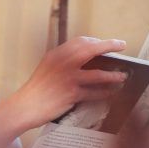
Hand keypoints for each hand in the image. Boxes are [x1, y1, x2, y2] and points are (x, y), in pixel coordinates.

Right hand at [10, 37, 127, 129]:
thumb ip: (64, 61)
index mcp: (56, 54)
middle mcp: (63, 63)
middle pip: (91, 49)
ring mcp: (68, 78)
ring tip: (122, 76)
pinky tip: (111, 93)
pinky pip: (94, 93)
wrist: (26, 106)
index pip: (81, 41)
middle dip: (109, 46)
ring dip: (113, 75)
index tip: (105, 44)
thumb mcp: (48, 67)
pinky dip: (105, 93)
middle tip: (121, 46)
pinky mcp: (72, 94)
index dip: (96, 41)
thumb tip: (86, 59)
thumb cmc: (37, 88)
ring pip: (98, 74)